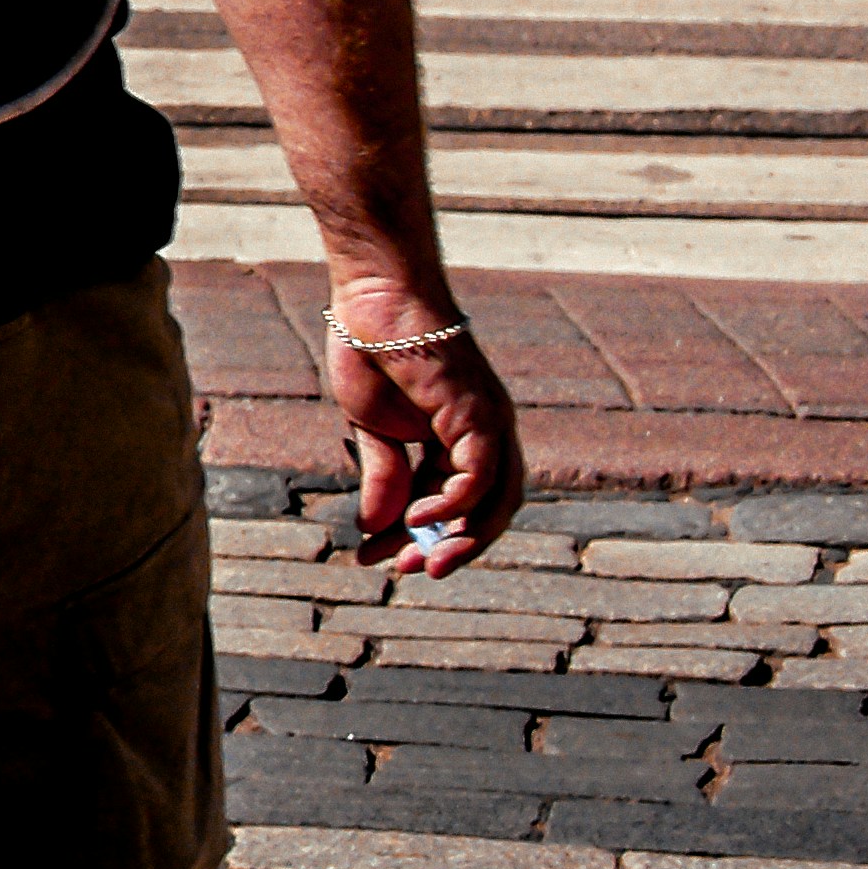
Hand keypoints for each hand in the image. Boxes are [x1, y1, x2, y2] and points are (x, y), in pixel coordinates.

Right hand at [324, 311, 518, 575]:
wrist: (374, 295)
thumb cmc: (373, 348)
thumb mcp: (371, 428)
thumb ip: (383, 476)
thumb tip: (374, 528)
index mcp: (460, 440)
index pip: (454, 504)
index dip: (424, 536)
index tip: (383, 560)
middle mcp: (486, 436)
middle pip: (487, 511)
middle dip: (451, 547)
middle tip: (410, 572)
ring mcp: (488, 424)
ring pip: (496, 501)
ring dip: (461, 537)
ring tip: (421, 561)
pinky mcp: (479, 412)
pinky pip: (481, 473)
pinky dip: (455, 503)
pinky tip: (417, 517)